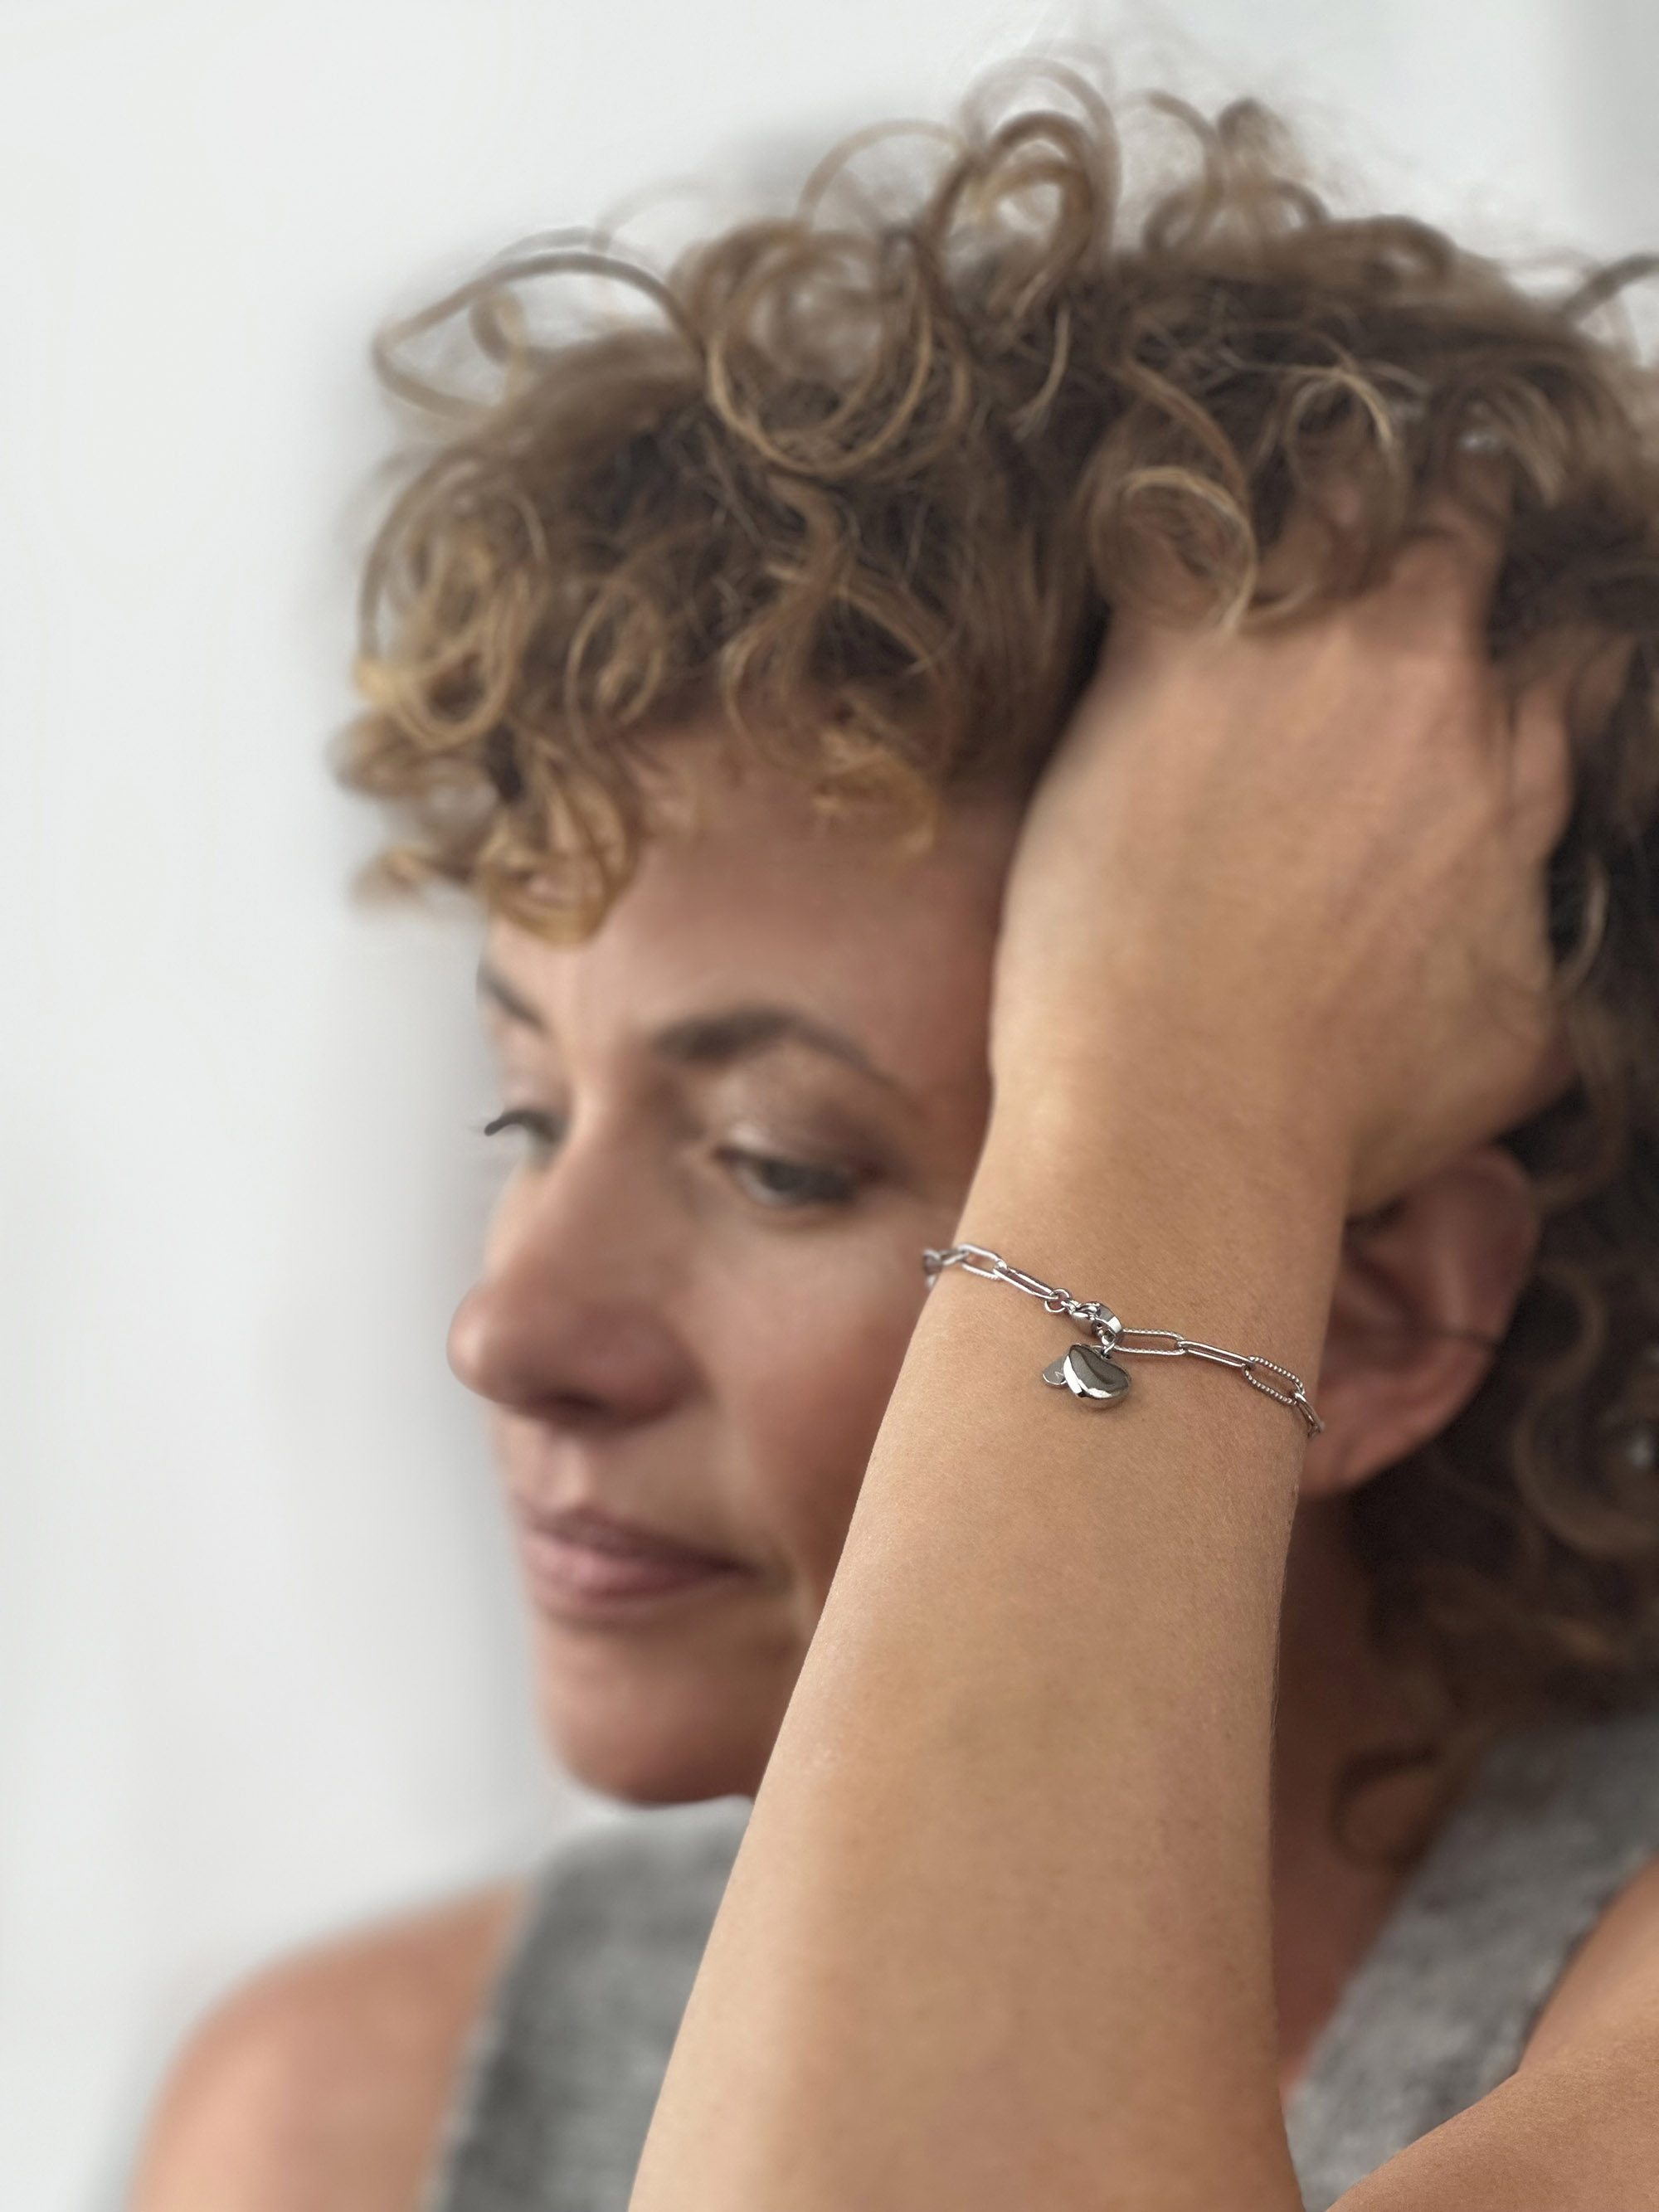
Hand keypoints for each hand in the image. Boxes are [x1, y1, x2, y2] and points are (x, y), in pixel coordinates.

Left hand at [990, 505, 1591, 1211]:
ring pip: (1333, 498)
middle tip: (1383, 544)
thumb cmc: (1338, 1112)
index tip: (1481, 645)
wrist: (1186, 1113)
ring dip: (1313, 505)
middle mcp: (1429, 685)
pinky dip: (1170, 510)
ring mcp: (1300, 652)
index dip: (1523, 637)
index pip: (1562, 648)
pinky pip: (1176, 520)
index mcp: (1513, 772)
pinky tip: (1153, 524)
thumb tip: (1582, 930)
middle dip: (1434, 527)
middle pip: (1456, 537)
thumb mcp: (1522, 1049)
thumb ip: (1567, 953)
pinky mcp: (1165, 656)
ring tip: (1271, 526)